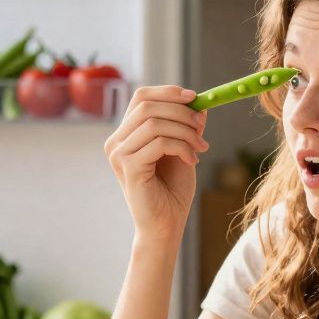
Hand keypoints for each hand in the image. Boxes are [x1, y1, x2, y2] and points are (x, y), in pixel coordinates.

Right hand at [104, 86, 208, 241]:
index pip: (142, 97)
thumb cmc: (172, 191)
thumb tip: (198, 104)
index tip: (195, 98)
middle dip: (181, 111)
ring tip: (201, 147)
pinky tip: (192, 160)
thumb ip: (186, 127)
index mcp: (126, 135)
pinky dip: (181, 146)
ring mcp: (119, 154)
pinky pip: (158, 142)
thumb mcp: (182, 150)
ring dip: (185, 131)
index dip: (168, 92)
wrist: (166, 226)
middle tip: (202, 127)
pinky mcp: (128, 167)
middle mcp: (116, 142)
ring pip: (154, 123)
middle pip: (147, 105)